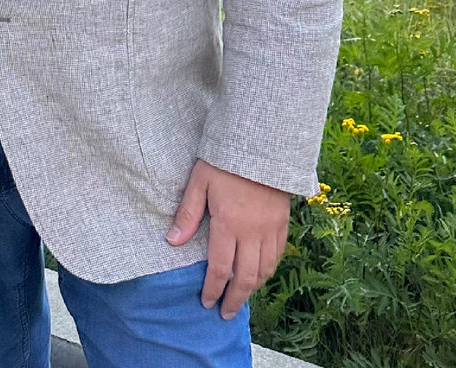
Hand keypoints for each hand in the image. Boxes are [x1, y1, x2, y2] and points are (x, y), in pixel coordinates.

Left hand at [166, 159, 288, 318]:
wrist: (261, 143)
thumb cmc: (224, 160)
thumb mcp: (199, 182)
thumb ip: (187, 214)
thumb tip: (172, 242)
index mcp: (229, 223)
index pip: (220, 268)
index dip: (213, 289)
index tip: (207, 302)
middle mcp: (252, 232)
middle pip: (246, 277)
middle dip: (235, 298)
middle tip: (226, 313)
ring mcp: (271, 228)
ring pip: (265, 269)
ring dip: (253, 287)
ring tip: (241, 296)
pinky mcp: (283, 222)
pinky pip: (278, 254)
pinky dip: (269, 270)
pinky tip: (261, 273)